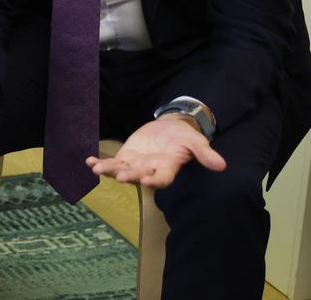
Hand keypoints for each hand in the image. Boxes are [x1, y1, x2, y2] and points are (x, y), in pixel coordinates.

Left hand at [87, 115, 225, 188]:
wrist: (171, 128)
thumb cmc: (184, 138)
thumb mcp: (196, 142)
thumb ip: (205, 154)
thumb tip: (221, 165)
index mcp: (168, 168)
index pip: (162, 178)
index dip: (155, 181)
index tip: (147, 182)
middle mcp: (150, 170)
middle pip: (138, 176)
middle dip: (129, 176)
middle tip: (120, 177)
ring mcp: (136, 165)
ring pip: (121, 171)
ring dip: (109, 171)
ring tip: (96, 169)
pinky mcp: (126, 157)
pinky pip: (112, 162)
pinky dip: (100, 162)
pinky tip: (89, 161)